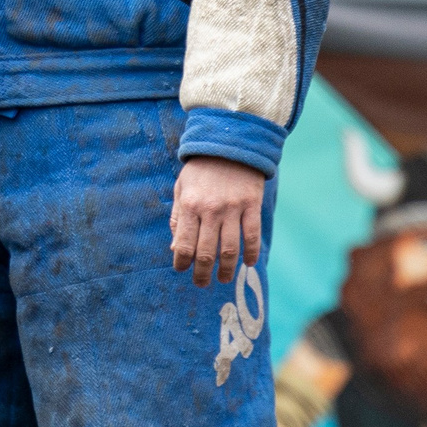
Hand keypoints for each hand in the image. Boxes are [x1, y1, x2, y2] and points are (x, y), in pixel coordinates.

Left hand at [170, 156, 266, 287]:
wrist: (230, 142)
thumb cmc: (201, 169)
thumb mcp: (181, 188)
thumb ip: (177, 217)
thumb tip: (174, 248)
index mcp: (189, 205)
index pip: (183, 244)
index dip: (181, 262)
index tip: (182, 270)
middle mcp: (210, 210)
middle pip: (206, 252)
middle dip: (202, 274)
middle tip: (202, 284)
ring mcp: (233, 208)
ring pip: (230, 249)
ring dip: (227, 269)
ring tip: (224, 279)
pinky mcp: (252, 205)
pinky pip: (252, 235)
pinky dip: (251, 252)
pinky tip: (248, 263)